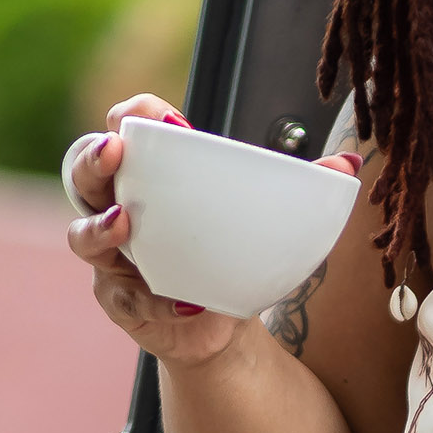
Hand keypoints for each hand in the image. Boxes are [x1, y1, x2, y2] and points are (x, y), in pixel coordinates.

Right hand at [64, 93, 362, 367]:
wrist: (222, 319)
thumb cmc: (234, 248)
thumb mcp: (265, 214)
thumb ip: (302, 187)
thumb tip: (348, 164)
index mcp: (157, 172)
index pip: (130, 128)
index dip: (131, 115)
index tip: (148, 113)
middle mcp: (122, 205)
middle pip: (87, 173)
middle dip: (94, 158)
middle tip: (114, 152)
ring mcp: (114, 254)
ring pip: (84, 235)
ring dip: (99, 228)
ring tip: (124, 223)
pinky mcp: (120, 299)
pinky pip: (122, 295)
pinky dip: (148, 298)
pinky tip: (179, 301)